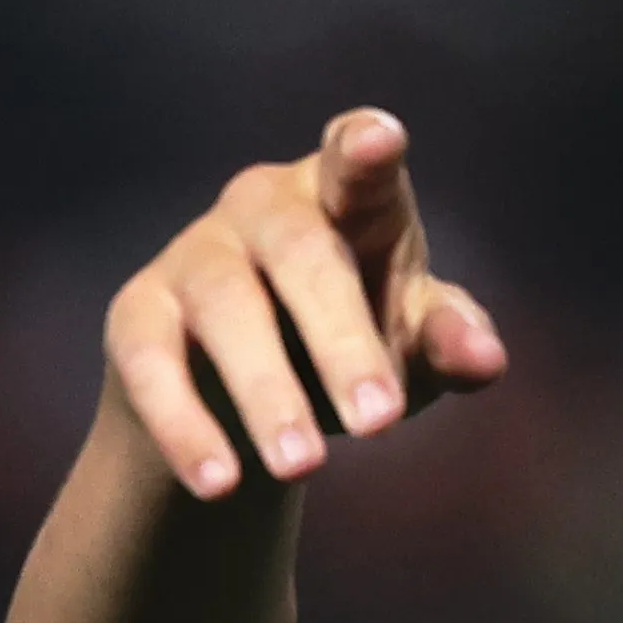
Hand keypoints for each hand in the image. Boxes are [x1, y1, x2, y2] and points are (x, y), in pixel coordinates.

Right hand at [103, 107, 508, 498]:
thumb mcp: (411, 346)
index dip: (365, 151)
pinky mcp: (137, 315)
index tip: (380, 138)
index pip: (356, 165)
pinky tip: (221, 484)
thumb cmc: (352, 345)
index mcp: (344, 199)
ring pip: (227, 311)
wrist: (247, 401)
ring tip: (305, 468)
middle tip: (381, 424)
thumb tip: (486, 358)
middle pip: (303, 256)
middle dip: (344, 342)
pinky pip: (153, 366)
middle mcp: (262, 207)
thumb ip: (448, 343)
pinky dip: (186, 426)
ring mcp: (194, 255)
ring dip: (269, 393)